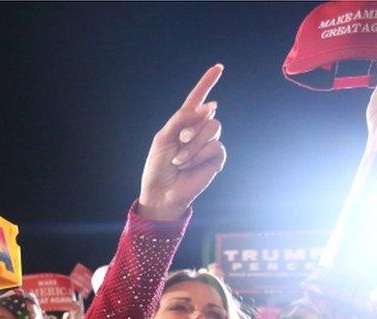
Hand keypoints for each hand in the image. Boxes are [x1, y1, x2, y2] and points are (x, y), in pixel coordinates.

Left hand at [138, 64, 225, 220]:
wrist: (161, 192)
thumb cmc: (158, 166)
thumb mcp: (164, 137)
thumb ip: (182, 119)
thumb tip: (211, 106)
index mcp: (183, 123)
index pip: (196, 99)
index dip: (206, 83)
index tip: (218, 67)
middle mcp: (198, 130)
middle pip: (208, 115)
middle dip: (191, 130)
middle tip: (179, 144)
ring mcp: (209, 144)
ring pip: (213, 129)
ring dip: (192, 146)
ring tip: (179, 161)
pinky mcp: (216, 158)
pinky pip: (215, 147)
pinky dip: (198, 156)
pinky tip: (188, 167)